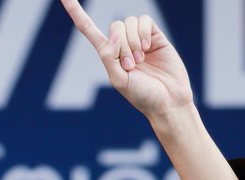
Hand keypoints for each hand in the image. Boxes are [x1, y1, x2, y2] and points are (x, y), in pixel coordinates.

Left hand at [59, 1, 191, 118]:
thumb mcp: (119, 81)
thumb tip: (114, 33)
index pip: (89, 30)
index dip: (77, 13)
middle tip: (131, 66)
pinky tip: (147, 48)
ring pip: (129, 23)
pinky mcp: (154, 35)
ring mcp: (139, 38)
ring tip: (141, 61)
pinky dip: (143, 33)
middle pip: (115, 26)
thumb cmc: (142, 96)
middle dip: (122, 46)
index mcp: (108, 56)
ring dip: (133, 43)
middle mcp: (122, 44)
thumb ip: (109, 56)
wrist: (167, 100)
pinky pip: (144, 21)